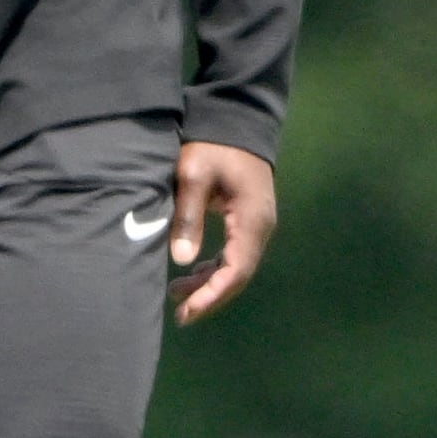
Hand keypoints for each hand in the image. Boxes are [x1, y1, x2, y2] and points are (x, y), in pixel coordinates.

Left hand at [167, 140, 276, 324]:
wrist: (235, 122)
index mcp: (251, 220)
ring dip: (209, 282)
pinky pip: (233, 253)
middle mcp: (260, 228)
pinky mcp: (246, 220)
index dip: (212, 294)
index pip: (236, 270)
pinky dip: (213, 267)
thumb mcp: (193, 176)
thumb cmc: (212, 146)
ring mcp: (256, 225)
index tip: (188, 311)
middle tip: (180, 315)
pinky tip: (192, 273)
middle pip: (238, 274)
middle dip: (210, 296)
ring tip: (176, 294)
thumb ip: (188, 216)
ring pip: (235, 265)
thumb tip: (183, 260)